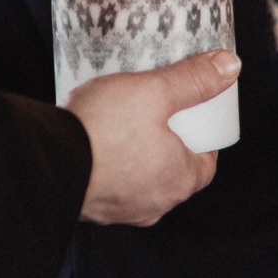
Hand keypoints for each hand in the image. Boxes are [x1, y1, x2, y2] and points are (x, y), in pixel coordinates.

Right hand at [66, 50, 240, 226]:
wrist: (47, 161)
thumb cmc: (104, 130)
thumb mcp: (155, 91)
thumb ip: (193, 79)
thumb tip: (230, 67)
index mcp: (180, 180)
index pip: (207, 159)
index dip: (202, 133)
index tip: (190, 113)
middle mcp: (154, 204)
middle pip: (173, 169)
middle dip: (166, 142)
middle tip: (154, 113)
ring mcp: (121, 210)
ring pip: (139, 179)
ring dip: (134, 156)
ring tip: (119, 124)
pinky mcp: (90, 209)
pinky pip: (108, 184)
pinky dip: (107, 165)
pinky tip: (94, 142)